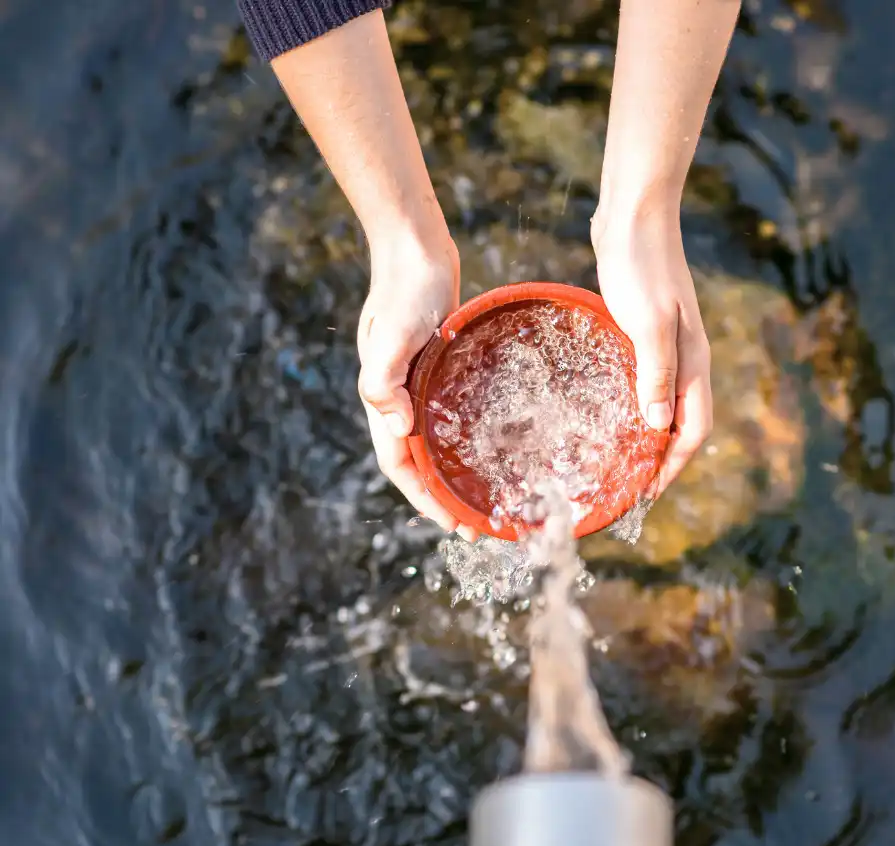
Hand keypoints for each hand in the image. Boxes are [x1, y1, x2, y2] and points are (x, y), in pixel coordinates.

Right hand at [357, 235, 478, 539]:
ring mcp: (417, 384)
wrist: (415, 249)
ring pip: (434, 442)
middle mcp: (399, 398)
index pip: (400, 464)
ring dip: (453, 473)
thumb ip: (383, 379)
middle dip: (443, 498)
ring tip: (484, 497)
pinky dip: (463, 439)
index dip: (424, 498)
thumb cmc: (405, 290)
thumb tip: (396, 427)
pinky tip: (490, 445)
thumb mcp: (392, 334)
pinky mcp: (437, 369)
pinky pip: (448, 416)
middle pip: (418, 462)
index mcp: (384, 398)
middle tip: (478, 526)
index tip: (453, 524)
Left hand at [592, 210, 713, 495]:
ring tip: (618, 460)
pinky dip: (632, 404)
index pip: (693, 431)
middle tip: (628, 487)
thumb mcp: (649, 323)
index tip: (646, 494)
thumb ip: (655, 374)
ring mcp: (666, 345)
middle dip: (661, 460)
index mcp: (692, 362)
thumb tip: (657, 428)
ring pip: (662, 404)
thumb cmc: (642, 266)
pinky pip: (643, 381)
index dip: (672, 466)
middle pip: (681, 424)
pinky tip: (606, 409)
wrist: (634, 214)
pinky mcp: (644, 331)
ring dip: (646, 435)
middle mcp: (684, 360)